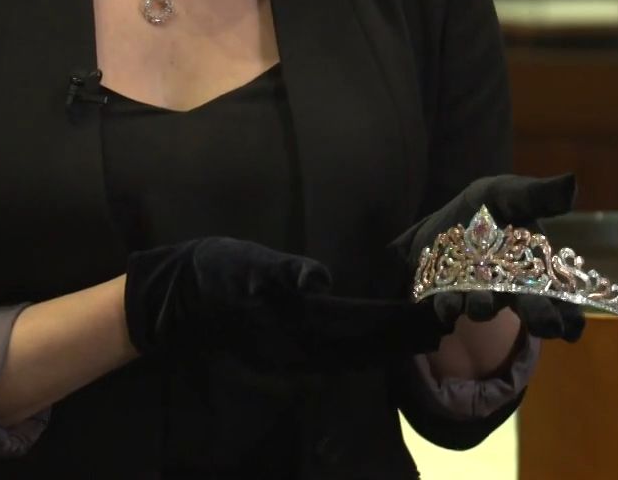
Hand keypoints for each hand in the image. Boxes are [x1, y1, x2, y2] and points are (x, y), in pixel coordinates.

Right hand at [124, 238, 450, 370]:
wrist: (172, 299)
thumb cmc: (210, 273)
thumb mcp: (242, 263)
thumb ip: (280, 272)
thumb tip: (317, 279)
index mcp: (294, 322)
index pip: (360, 324)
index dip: (397, 320)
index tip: (433, 316)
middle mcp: (299, 346)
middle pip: (364, 346)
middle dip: (403, 337)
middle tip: (444, 327)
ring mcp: (293, 353)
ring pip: (354, 354)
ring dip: (389, 346)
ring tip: (423, 337)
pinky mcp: (287, 351)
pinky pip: (338, 354)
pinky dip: (366, 348)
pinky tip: (379, 343)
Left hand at [389, 173, 586, 342]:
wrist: (443, 221)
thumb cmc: (487, 208)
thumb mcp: (509, 194)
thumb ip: (537, 195)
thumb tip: (572, 183)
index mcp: (535, 266)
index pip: (562, 297)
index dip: (572, 313)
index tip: (578, 324)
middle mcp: (512, 288)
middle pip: (531, 310)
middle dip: (540, 317)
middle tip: (550, 325)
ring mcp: (480, 294)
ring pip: (486, 308)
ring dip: (485, 306)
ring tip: (484, 305)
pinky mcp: (447, 295)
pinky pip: (448, 305)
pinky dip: (449, 306)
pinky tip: (448, 305)